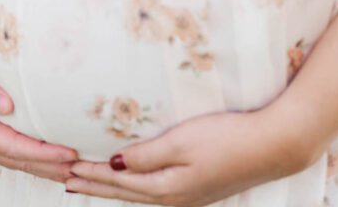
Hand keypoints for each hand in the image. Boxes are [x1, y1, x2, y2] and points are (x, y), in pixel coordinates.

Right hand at [0, 3, 76, 181]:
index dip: (43, 152)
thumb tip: (7, 104)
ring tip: (74, 169)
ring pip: (17, 158)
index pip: (15, 147)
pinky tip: (47, 154)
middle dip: (52, 167)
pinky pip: (12, 148)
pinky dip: (32, 154)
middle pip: (20, 160)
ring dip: (45, 165)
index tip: (69, 153)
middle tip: (83, 168)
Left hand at [66, 104, 309, 203]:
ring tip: (90, 183)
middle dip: (95, 186)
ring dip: (112, 188)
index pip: (118, 181)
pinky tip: (132, 183)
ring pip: (138, 194)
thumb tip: (115, 164)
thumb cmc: (226, 138)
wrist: (271, 147)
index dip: (92, 174)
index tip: (67, 167)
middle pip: (125, 193)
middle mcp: (174, 198)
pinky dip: (134, 187)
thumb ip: (147, 155)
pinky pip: (154, 191)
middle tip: (67, 179)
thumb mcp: (182, 142)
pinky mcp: (198, 189)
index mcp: (167, 189)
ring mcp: (188, 196)